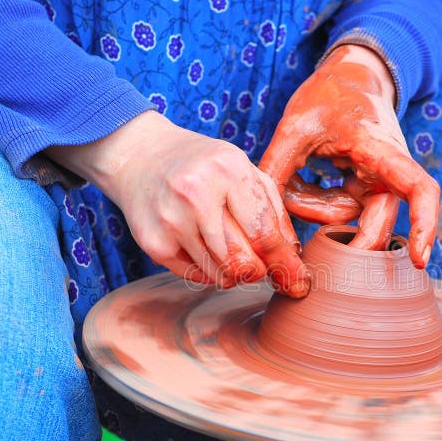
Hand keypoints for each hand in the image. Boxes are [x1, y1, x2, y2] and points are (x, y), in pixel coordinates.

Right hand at [46, 111, 309, 296]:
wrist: (142, 155)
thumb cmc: (204, 165)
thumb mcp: (244, 171)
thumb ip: (274, 212)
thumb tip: (294, 262)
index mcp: (228, 171)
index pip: (264, 233)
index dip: (285, 264)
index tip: (299, 285)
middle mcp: (196, 194)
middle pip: (243, 262)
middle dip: (259, 271)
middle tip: (259, 264)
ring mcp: (170, 220)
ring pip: (221, 275)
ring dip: (234, 273)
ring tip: (229, 248)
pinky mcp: (153, 243)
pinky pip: (196, 276)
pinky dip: (209, 270)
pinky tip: (203, 245)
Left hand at [259, 44, 438, 267]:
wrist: (349, 76)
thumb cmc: (327, 95)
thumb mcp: (293, 127)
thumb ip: (275, 170)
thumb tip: (266, 224)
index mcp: (381, 149)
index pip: (419, 189)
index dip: (424, 225)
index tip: (420, 260)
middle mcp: (389, 171)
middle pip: (378, 224)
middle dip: (344, 242)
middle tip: (312, 257)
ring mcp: (379, 182)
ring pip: (352, 220)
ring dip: (317, 212)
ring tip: (291, 183)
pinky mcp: (366, 188)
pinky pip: (342, 211)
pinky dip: (318, 206)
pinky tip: (299, 185)